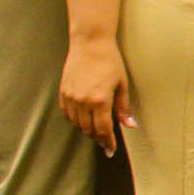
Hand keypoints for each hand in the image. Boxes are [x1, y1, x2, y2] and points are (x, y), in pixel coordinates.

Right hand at [57, 40, 133, 155]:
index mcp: (100, 100)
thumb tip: (130, 126)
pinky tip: (83, 120)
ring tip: (96, 131)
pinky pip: (67, 113)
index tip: (110, 150)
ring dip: (86, 129)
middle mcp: (83, 100)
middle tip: (105, 142)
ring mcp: (71, 96)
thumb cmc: (110, 62)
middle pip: (89, 129)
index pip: (103, 129)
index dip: (108, 142)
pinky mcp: (63, 91)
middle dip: (98, 138)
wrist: (90, 44)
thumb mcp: (122, 84)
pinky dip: (75, 120)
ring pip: (77, 123)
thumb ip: (123, 107)